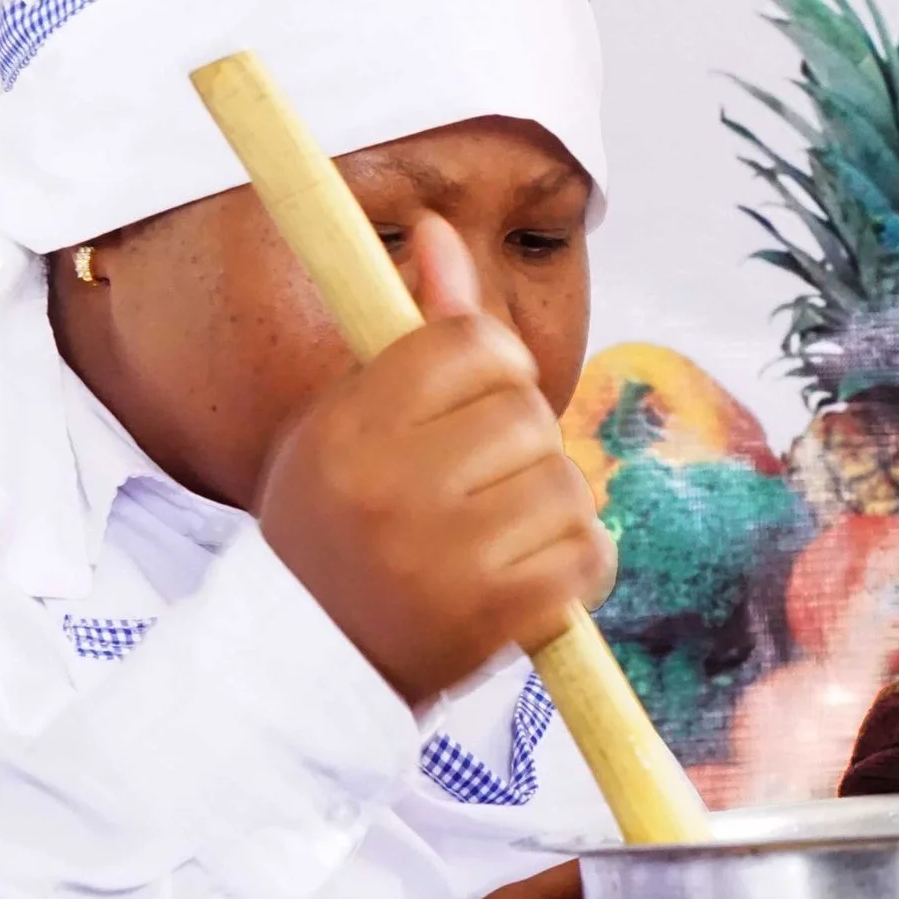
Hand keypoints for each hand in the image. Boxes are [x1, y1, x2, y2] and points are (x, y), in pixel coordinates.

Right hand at [257, 215, 614, 704]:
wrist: (307, 668)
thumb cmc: (335, 526)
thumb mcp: (351, 421)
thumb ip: (414, 330)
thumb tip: (446, 229)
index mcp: (352, 428)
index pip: (473, 340)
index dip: (493, 363)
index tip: (476, 400)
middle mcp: (393, 486)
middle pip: (527, 409)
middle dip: (523, 439)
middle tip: (484, 479)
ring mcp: (446, 557)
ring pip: (565, 480)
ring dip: (552, 503)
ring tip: (499, 533)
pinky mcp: (494, 618)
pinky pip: (591, 553)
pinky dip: (580, 563)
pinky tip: (533, 576)